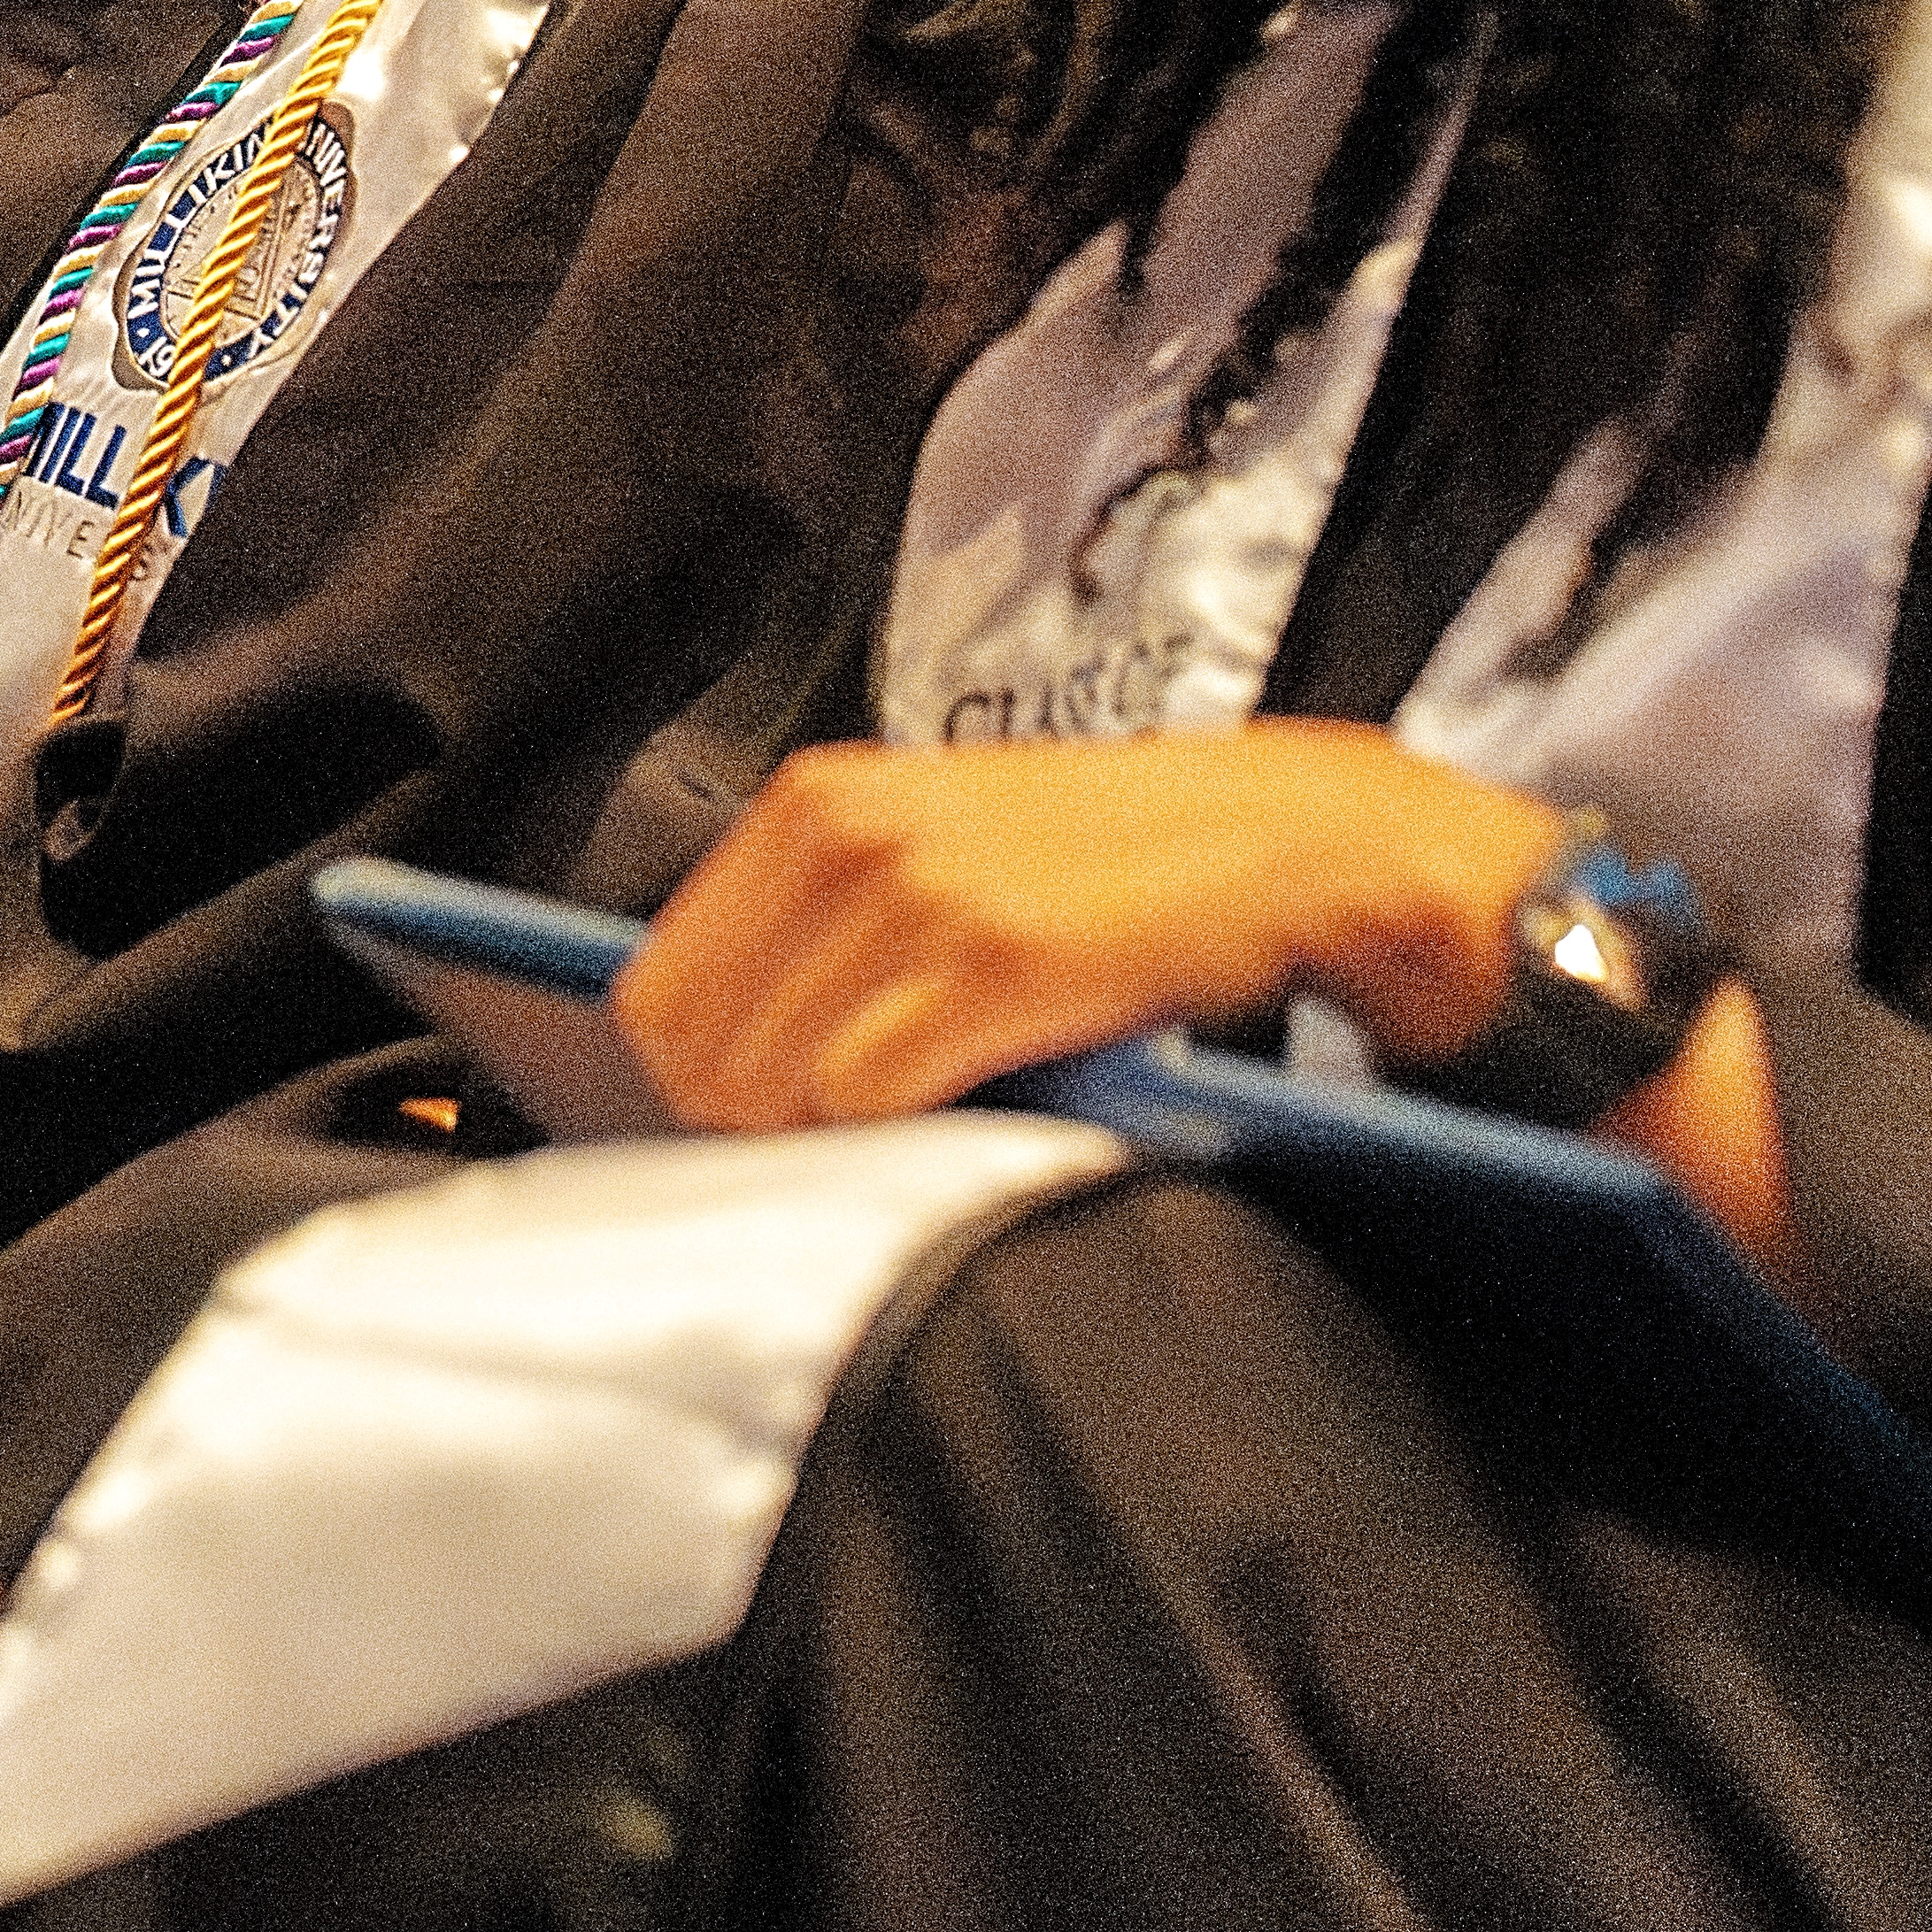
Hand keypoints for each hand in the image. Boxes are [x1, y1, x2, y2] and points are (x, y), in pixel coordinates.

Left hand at [612, 725, 1558, 1133]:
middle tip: (831, 1127)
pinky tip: (956, 1101)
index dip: (691, 1072)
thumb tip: (707, 1049)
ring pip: (773, 1082)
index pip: (659, 984)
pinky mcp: (995, 960)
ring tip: (906, 1107)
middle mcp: (849, 834)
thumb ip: (814, 921)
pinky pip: (867, 1095)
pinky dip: (897, 1128)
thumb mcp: (927, 845)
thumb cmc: (1103, 861)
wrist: (1273, 838)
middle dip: (749, 1114)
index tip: (740, 1108)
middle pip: (700, 1049)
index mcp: (814, 802)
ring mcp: (918, 893)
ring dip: (825, 1129)